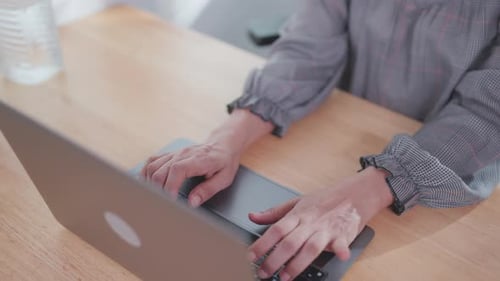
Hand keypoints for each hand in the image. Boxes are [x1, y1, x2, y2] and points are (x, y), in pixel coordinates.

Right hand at [141, 140, 240, 206]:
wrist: (223, 144)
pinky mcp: (170, 154)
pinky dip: (146, 173)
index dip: (170, 186)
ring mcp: (175, 153)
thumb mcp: (224, 178)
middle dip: (158, 189)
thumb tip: (192, 202)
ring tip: (153, 197)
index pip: (177, 170)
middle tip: (162, 204)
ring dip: (150, 182)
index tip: (170, 200)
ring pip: (153, 166)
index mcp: (198, 159)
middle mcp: (184, 154)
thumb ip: (208, 190)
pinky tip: (146, 184)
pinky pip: (152, 161)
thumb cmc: (225, 161)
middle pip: (161, 170)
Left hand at [248, 167, 392, 280]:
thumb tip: (252, 216)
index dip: (262, 243)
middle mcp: (310, 223)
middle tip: (263, 272)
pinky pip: (342, 243)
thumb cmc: (324, 200)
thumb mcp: (297, 202)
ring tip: (285, 277)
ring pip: (310, 248)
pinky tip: (340, 256)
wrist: (353, 193)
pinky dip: (342, 250)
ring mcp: (326, 229)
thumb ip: (274, 212)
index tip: (250, 256)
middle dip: (274, 260)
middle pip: (290, 242)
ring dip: (297, 263)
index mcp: (298, 215)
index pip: (276, 230)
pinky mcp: (343, 235)